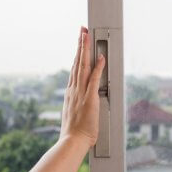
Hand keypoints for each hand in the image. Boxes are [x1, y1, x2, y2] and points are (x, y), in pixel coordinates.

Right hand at [60, 26, 105, 147]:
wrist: (72, 141)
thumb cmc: (75, 130)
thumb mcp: (74, 112)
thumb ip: (78, 102)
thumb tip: (82, 99)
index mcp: (71, 92)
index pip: (74, 68)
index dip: (76, 55)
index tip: (78, 44)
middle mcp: (74, 89)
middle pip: (77, 62)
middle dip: (80, 45)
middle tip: (81, 31)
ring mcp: (80, 92)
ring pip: (82, 66)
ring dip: (85, 50)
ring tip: (85, 35)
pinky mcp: (89, 98)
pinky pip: (94, 80)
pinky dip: (97, 68)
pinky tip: (100, 57)